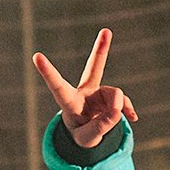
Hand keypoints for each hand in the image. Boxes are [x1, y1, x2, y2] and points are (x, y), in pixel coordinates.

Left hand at [33, 28, 137, 148]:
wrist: (86, 134)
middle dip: (101, 50)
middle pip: (94, 68)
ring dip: (118, 109)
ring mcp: (99, 93)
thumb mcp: (86, 139)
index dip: (48, 72)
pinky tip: (133, 117)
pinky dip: (127, 110)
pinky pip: (123, 102)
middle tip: (106, 31)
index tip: (36, 56)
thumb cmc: (80, 135)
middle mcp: (84, 92)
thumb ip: (101, 127)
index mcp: (69, 102)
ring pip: (115, 95)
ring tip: (115, 119)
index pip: (58, 86)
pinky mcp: (110, 97)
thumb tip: (118, 111)